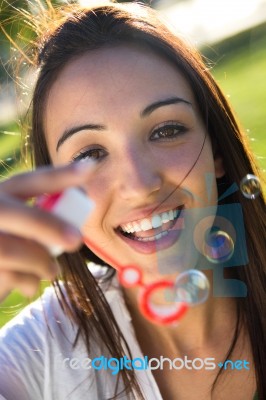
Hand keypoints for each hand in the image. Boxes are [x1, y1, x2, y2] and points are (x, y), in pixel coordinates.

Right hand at [0, 162, 93, 301]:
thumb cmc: (8, 244)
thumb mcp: (18, 223)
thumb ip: (39, 216)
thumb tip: (83, 201)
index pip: (28, 181)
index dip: (59, 176)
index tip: (90, 167)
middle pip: (14, 213)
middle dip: (49, 226)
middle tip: (76, 240)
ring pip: (10, 250)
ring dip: (41, 263)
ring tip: (52, 271)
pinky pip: (6, 276)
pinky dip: (27, 283)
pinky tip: (31, 286)